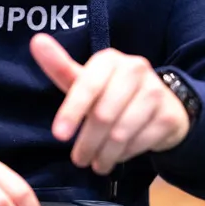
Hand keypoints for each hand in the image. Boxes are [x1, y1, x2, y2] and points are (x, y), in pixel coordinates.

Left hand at [31, 33, 189, 174]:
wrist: (163, 104)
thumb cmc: (113, 93)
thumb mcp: (86, 82)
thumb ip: (61, 67)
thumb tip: (36, 41)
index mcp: (110, 59)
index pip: (87, 85)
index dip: (71, 111)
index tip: (59, 135)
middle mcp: (136, 69)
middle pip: (103, 115)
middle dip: (87, 142)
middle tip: (78, 159)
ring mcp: (156, 92)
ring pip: (122, 133)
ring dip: (104, 154)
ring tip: (95, 164)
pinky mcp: (169, 116)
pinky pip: (140, 142)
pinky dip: (124, 155)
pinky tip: (116, 157)